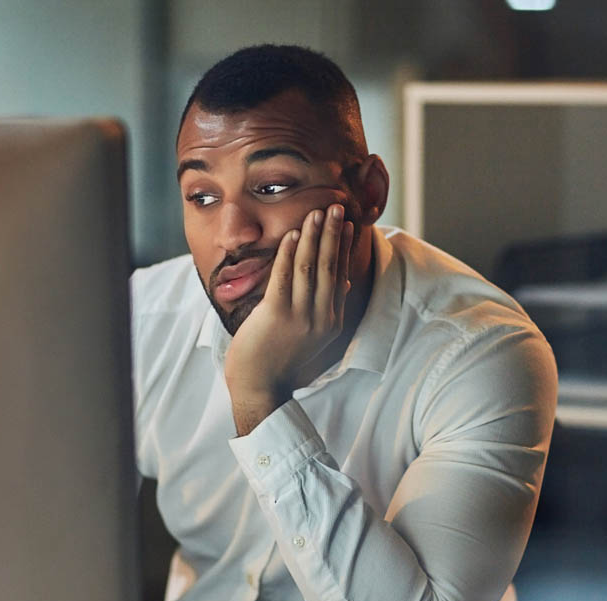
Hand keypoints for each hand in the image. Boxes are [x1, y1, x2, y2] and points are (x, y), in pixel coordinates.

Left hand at [224, 203, 352, 435]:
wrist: (259, 388)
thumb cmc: (281, 361)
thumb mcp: (313, 337)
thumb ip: (328, 310)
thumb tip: (344, 285)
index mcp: (332, 321)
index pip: (341, 275)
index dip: (344, 247)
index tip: (347, 223)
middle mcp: (321, 318)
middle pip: (330, 267)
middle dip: (332, 234)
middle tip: (335, 206)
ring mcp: (300, 317)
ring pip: (310, 268)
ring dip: (313, 237)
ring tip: (316, 213)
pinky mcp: (277, 316)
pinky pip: (285, 277)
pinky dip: (290, 253)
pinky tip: (294, 235)